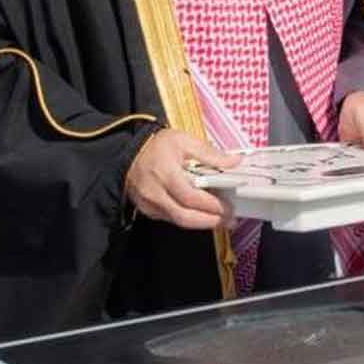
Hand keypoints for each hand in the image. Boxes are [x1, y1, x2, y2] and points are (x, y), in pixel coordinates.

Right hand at [124, 130, 239, 230]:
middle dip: (210, 221)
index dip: (211, 205)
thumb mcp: (184, 141)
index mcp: (166, 174)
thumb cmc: (156, 146)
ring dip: (201, 223)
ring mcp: (150, 204)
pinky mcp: (149, 210)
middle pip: (185, 216)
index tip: (228, 207)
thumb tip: (232, 162)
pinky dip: (188, 218)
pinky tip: (201, 214)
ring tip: (220, 219)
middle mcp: (156, 193)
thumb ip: (209, 153)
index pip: (191, 197)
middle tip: (228, 220)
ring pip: (178, 221)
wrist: (130, 154)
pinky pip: (171, 219)